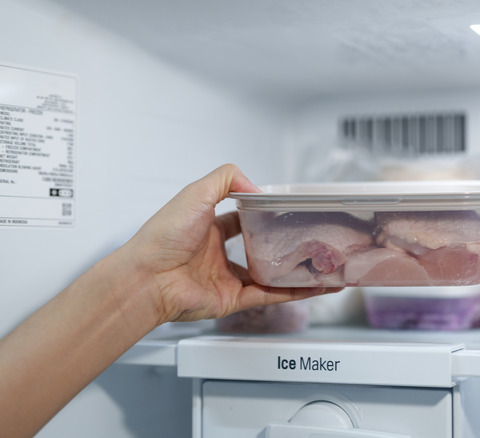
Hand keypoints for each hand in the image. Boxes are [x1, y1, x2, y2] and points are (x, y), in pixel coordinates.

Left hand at [120, 164, 338, 324]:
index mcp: (208, 228)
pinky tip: (316, 288)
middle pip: (259, 249)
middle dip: (284, 246)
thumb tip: (256, 187)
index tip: (287, 211)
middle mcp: (218, 254)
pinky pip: (270, 296)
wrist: (148, 278)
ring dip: (296, 273)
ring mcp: (227, 278)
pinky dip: (295, 293)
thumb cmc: (162, 238)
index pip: (242, 220)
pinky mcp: (233, 300)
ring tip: (323, 266)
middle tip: (311, 239)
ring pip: (270, 276)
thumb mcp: (195, 193)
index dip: (263, 215)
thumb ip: (225, 179)